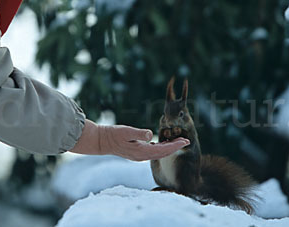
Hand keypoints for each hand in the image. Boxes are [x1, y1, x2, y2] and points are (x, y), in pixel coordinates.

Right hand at [69, 119, 189, 160]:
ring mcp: (139, 155)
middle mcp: (142, 156)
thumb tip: (150, 134)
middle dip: (175, 147)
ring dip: (168, 148)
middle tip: (186, 141)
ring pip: (158, 153)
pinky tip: (162, 143)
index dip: (175, 146)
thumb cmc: (114, 135)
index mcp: (142, 152)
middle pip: (163, 153)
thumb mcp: (126, 131)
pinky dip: (160, 147)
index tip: (185, 141)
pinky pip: (152, 151)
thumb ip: (139, 133)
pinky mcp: (136, 152)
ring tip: (177, 141)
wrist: (102, 141)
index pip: (163, 150)